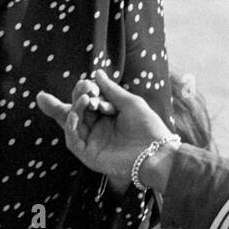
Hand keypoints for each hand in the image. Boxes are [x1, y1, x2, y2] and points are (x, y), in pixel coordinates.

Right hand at [36, 69, 171, 188]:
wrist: (157, 151)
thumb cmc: (148, 126)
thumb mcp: (130, 103)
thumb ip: (111, 90)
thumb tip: (97, 73)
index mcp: (106, 117)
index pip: (87, 102)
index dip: (84, 92)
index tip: (89, 83)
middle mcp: (97, 129)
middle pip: (75, 112)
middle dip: (75, 97)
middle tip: (83, 87)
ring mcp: (92, 143)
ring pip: (72, 124)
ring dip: (75, 109)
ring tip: (85, 98)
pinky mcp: (89, 156)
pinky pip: (73, 141)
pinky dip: (70, 127)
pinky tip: (76, 115)